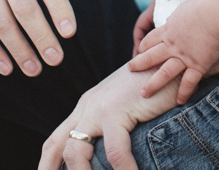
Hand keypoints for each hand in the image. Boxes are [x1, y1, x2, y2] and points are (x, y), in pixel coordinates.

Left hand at [38, 62, 180, 169]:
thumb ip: (116, 127)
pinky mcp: (117, 109)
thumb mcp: (129, 107)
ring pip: (76, 152)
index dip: (48, 163)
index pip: (57, 140)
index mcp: (87, 107)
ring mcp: (99, 107)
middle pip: (56, 145)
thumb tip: (112, 156)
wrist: (170, 58)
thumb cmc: (156, 85)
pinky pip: (115, 151)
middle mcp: (88, 107)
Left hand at [127, 0, 218, 102]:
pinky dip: (183, 93)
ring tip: (143, 93)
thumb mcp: (182, 9)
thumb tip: (171, 18)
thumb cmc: (201, 9)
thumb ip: (175, 16)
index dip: (143, 47)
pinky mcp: (198, 65)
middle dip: (138, 65)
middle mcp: (172, 46)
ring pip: (163, 74)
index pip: (150, 40)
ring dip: (152, 85)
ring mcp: (183, 57)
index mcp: (168, 31)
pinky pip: (188, 83)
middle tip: (130, 70)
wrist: (214, 16)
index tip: (140, 52)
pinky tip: (179, 101)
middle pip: (150, 57)